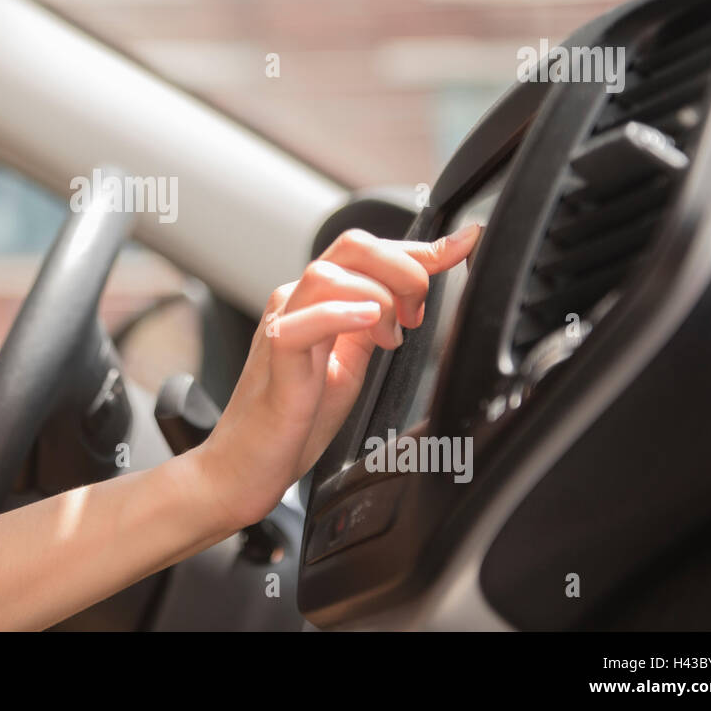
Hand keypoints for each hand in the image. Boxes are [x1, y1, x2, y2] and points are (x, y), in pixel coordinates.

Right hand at [190, 224, 481, 530]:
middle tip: (417, 315)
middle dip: (403, 269)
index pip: (369, 252)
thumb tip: (412, 299)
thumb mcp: (351, 364)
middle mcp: (295, 301)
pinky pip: (302, 322)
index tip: (463, 245)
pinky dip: (340, 314)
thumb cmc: (293, 419)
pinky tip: (370, 323)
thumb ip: (375, 325)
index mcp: (317, 300)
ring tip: (391, 338)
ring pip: (329, 275)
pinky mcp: (274, 357)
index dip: (422, 247)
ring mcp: (281, 324)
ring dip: (377, 298)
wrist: (247, 465)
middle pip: (352, 246)